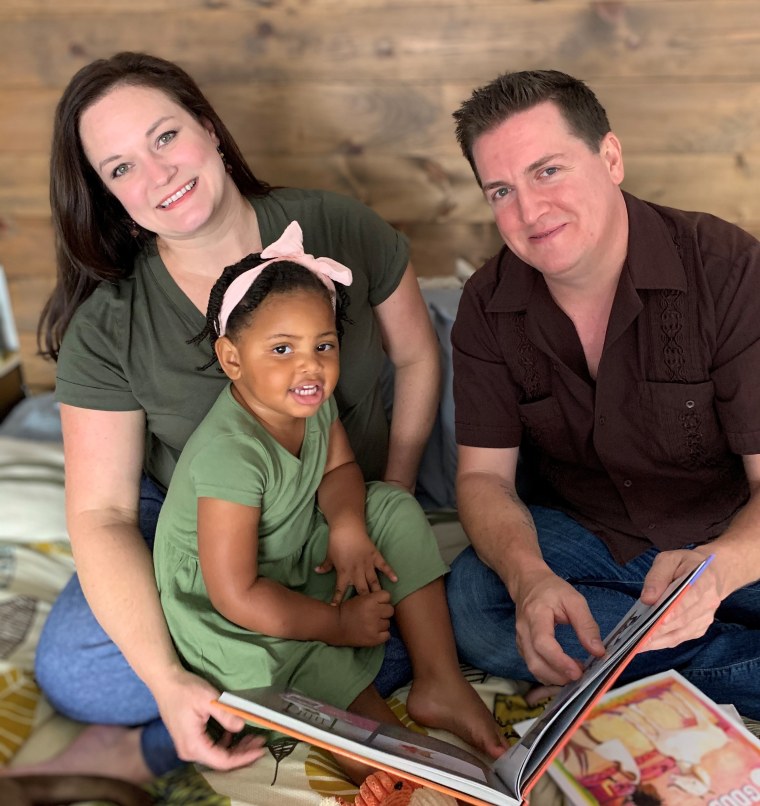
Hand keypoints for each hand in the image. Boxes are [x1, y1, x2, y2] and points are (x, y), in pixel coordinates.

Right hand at [153, 667, 265, 768]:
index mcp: (193, 745)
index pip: (223, 761)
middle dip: (242, 752)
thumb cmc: (185, 689)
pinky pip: (211, 747)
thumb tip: (242, 726)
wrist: (166, 682)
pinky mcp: (190, 739)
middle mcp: (189, 751)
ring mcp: (188, 746)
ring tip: (253, 736)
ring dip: (235, 747)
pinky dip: (225, 741)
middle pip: (221, 760)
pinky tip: (235, 731)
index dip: (244, 757)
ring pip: (217, 754)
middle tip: (261, 740)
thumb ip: (225, 714)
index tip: (261, 750)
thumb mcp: (208, 699)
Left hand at [315, 530, 397, 604]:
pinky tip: (396, 580)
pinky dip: (390, 572)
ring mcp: (367, 564)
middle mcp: (357, 571)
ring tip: (383, 602)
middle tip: (368, 612)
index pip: (341, 590)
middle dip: (364, 602)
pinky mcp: (375, 556)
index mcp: (344, 573)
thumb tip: (316, 571)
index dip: (339, 600)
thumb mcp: (329, 555)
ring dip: (377, 592)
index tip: (339, 610)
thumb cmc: (336, 542)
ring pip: (374, 582)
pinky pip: (384, 566)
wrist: (347, 528)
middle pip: (362, 590)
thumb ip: (325, 566)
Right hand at [332, 589, 393, 646]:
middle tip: (375, 615)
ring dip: (381, 624)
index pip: (387, 596)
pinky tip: (374, 632)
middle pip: (390, 610)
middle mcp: (374, 612)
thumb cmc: (347, 610)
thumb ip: (373, 597)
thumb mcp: (359, 598)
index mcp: (369, 600)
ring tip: (372, 624)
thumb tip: (386, 599)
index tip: (377, 603)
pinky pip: (387, 635)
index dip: (382, 600)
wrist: (335, 626)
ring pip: (388, 623)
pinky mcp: (374, 639)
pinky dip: (382, 634)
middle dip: (383, 611)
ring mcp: (375, 627)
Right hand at [513, 569, 604, 685]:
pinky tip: (564, 670)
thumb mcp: (574, 600)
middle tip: (581, 675)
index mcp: (536, 614)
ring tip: (575, 672)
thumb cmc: (552, 590)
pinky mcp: (522, 646)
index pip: (542, 643)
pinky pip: (533, 666)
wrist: (529, 583)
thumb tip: (599, 652)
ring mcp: (520, 640)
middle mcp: (524, 630)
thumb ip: (587, 625)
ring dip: (554, 677)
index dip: (559, 661)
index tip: (578, 671)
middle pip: (535, 662)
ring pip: (533, 668)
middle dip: (558, 675)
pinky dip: (549, 674)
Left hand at [639, 548, 720, 650]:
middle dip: (661, 629)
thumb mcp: (668, 560)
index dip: (677, 610)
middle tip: (639, 636)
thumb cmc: (684, 565)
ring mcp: (705, 618)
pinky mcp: (699, 628)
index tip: (662, 619)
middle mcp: (709, 602)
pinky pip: (680, 638)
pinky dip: (663, 642)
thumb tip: (648, 598)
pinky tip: (646, 643)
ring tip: (637, 644)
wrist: (709, 573)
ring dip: (660, 640)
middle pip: (684, 619)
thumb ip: (657, 576)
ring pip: (681, 633)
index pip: (692, 597)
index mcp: (704, 581)